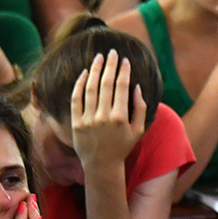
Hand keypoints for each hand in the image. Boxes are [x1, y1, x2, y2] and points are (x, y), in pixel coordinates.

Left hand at [70, 51, 146, 173]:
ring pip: (90, 88)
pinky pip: (76, 99)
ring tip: (98, 58)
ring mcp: (88, 119)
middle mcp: (104, 117)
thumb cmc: (123, 147)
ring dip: (94, 70)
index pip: (122, 87)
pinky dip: (79, 84)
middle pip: (106, 84)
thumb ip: (140, 108)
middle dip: (110, 65)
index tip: (124, 60)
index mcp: (121, 118)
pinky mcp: (76, 122)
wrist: (101, 165)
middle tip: (112, 52)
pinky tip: (84, 73)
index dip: (123, 71)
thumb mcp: (139, 130)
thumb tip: (137, 87)